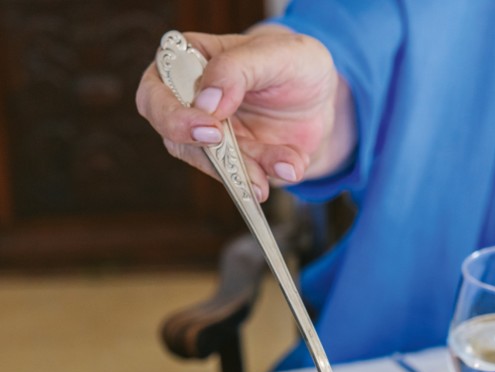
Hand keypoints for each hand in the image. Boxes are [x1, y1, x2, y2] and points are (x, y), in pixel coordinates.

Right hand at [135, 26, 355, 198]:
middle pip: (173, 135)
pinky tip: (290, 166)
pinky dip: (266, 176)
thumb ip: (238, 69)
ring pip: (209, 164)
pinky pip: (239, 179)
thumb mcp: (278, 54)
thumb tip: (206, 103)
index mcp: (189, 60)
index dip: (172, 113)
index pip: (156, 88)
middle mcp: (191, 101)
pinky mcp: (231, 163)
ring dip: (246, 171)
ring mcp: (210, 137)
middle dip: (206, 155)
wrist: (323, 102)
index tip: (210, 128)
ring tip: (283, 164)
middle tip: (238, 168)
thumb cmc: (295, 64)